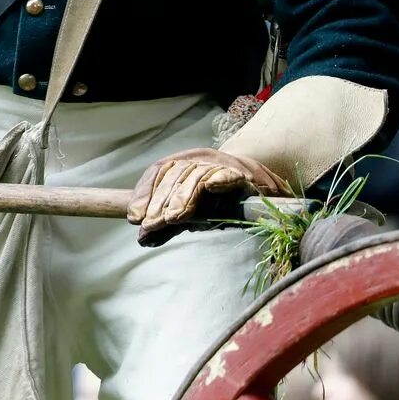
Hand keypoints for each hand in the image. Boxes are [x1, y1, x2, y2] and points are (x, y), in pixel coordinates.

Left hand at [128, 147, 288, 242]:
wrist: (263, 193)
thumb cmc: (221, 202)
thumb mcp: (191, 213)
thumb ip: (168, 225)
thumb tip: (143, 239)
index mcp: (185, 164)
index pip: (159, 171)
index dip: (145, 192)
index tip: (135, 217)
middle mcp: (200, 160)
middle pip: (175, 174)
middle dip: (160, 201)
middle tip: (151, 225)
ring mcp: (222, 166)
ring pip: (197, 175)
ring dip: (183, 197)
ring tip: (172, 219)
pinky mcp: (244, 177)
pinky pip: (229, 175)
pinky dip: (219, 179)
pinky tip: (210, 189)